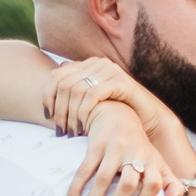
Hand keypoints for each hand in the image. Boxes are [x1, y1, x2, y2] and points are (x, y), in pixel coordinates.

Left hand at [43, 57, 160, 135]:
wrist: (148, 117)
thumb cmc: (118, 110)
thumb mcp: (92, 100)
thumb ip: (76, 90)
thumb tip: (51, 82)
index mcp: (87, 64)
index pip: (56, 76)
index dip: (48, 96)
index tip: (48, 116)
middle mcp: (97, 63)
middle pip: (64, 84)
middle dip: (59, 110)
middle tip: (60, 130)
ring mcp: (109, 70)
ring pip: (76, 90)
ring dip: (70, 114)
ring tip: (71, 131)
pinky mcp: (120, 81)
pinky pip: (92, 95)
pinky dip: (84, 111)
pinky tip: (84, 125)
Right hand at [65, 101, 171, 195]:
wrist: (119, 114)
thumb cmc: (140, 147)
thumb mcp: (158, 161)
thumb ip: (170, 182)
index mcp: (151, 160)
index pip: (153, 183)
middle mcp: (134, 154)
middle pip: (127, 184)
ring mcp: (113, 149)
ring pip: (103, 179)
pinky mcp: (95, 146)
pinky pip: (84, 170)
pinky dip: (76, 188)